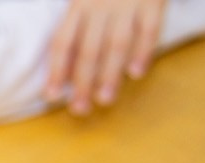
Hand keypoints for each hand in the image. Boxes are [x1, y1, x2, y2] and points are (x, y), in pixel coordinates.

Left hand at [46, 0, 165, 113]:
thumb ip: (76, 23)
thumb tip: (65, 64)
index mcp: (79, 4)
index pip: (63, 42)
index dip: (57, 70)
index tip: (51, 96)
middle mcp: (100, 4)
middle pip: (88, 49)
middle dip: (82, 82)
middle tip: (80, 110)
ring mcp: (128, 2)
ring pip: (116, 43)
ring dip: (109, 74)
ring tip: (105, 100)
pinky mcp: (153, 0)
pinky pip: (149, 28)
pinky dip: (143, 51)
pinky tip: (136, 74)